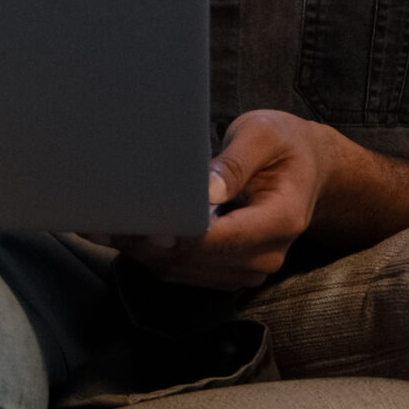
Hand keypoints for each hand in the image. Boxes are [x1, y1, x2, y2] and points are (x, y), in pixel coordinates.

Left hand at [91, 110, 335, 291]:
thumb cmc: (284, 146)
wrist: (307, 170)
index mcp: (281, 220)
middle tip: (103, 219)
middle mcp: (265, 255)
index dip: (179, 234)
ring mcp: (246, 270)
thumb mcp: (263, 136)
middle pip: (194, 260)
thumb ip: (233, 163)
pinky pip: (181, 271)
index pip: (222, 238)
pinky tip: (120, 233)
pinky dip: (149, 255)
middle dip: (146, 241)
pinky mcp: (226, 272)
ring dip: (140, 251)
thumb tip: (206, 191)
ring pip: (181, 271)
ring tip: (100, 224)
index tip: (141, 221)